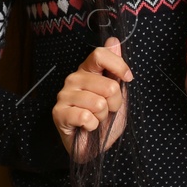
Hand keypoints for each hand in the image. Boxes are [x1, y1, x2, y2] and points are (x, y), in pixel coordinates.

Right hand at [53, 36, 131, 159]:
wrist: (93, 147)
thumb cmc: (104, 121)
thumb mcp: (117, 95)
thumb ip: (115, 69)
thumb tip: (114, 40)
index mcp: (87, 71)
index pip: (100, 55)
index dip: (119, 66)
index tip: (128, 79)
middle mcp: (73, 79)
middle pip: (107, 85)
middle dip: (114, 103)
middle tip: (106, 111)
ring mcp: (64, 95)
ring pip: (98, 103)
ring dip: (102, 117)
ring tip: (96, 120)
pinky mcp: (58, 113)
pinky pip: (86, 117)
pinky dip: (92, 126)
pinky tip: (87, 127)